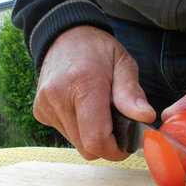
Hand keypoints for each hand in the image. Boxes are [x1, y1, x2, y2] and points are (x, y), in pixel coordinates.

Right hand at [33, 25, 155, 159]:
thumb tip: (145, 117)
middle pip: (86, 148)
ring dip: (91, 136)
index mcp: (83, 84)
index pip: (96, 139)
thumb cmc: (97, 49)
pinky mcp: (40, 111)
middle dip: (107, 145)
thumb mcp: (123, 63)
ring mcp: (46, 106)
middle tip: (117, 126)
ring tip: (99, 112)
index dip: (116, 150)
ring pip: (76, 144)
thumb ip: (132, 92)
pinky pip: (65, 134)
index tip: (128, 142)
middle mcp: (59, 97)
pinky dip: (78, 129)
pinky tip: (82, 109)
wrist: (63, 35)